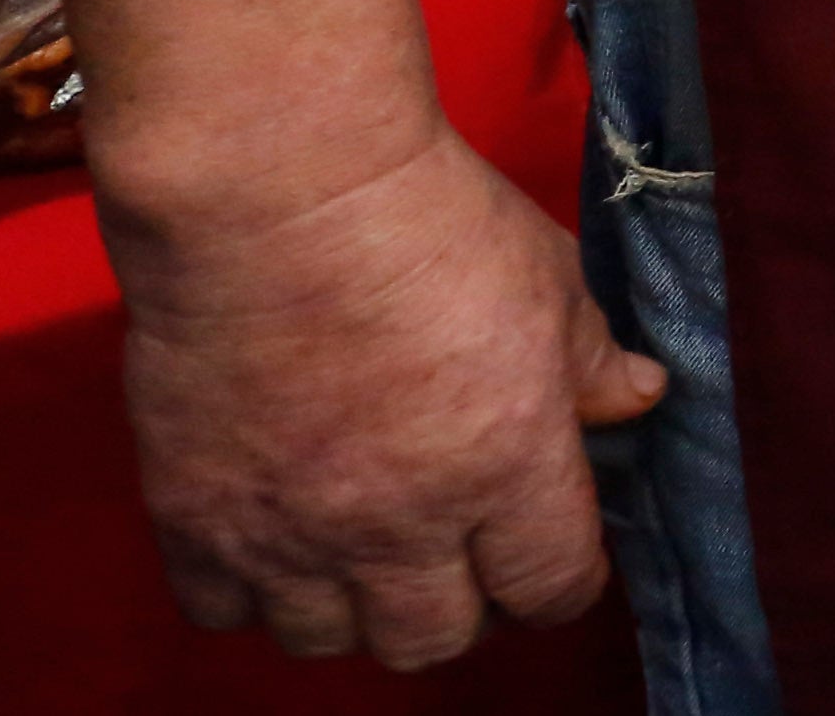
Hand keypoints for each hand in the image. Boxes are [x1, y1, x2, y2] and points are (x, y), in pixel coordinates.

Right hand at [109, 131, 662, 666]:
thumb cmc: (429, 219)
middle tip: (459, 555)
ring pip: (330, 642)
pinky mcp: (196, 515)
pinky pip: (223, 612)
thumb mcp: (550, 279)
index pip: (552, 589)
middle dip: (462, 608)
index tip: (555, 554)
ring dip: (355, 609)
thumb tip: (638, 401)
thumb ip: (594, 361)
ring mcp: (291, 530)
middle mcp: (400, 523)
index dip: (561, 581)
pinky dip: (253, 591)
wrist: (278, 193)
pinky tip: (276, 533)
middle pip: (435, 641)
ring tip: (364, 550)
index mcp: (507, 466)